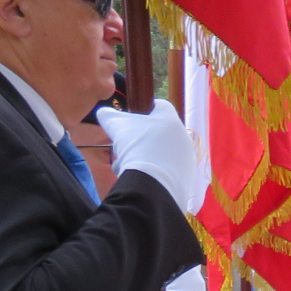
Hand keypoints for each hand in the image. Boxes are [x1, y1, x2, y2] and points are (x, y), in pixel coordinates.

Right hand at [93, 98, 204, 214]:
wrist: (154, 184)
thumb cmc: (137, 146)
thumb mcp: (116, 126)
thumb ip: (109, 116)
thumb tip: (104, 113)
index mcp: (170, 119)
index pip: (159, 105)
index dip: (142, 110)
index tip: (128, 120)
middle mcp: (182, 136)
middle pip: (156, 132)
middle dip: (137, 139)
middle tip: (123, 148)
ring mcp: (186, 158)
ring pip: (159, 153)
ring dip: (141, 157)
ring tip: (127, 166)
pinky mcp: (186, 177)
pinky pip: (165, 170)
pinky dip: (152, 173)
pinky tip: (139, 179)